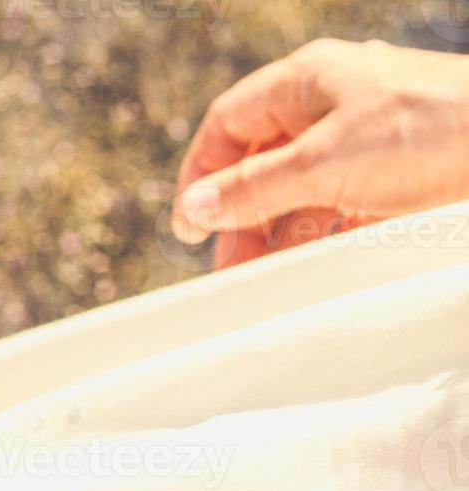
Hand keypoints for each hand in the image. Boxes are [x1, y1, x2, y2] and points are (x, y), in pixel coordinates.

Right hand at [172, 39, 468, 268]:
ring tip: (260, 277)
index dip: (203, 174)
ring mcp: (363, 143)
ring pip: (296, 193)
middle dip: (238, 216)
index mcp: (309, 82)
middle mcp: (332, 108)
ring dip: (273, 235)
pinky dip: (313, 240)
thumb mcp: (325, 164)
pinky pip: (334, 211)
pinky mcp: (392, 178)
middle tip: (227, 265)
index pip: (230, 125)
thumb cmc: (431, 132)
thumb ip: (254, 189)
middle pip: (260, 165)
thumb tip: (195, 209)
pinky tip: (302, 269)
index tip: (191, 224)